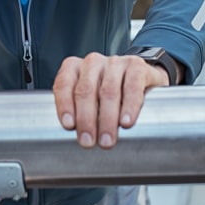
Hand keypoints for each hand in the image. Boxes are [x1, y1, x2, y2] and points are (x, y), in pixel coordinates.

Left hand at [52, 52, 170, 149]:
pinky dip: (129, 106)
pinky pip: (132, 87)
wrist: (141, 79)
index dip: (65, 105)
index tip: (69, 126)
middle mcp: (92, 62)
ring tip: (107, 139)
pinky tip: (126, 121)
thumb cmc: (108, 94)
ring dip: (107, 119)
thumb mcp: (89, 100)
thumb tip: (75, 141)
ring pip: (108, 91)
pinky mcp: (136, 66)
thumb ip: (78, 113)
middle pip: (86, 90)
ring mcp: (115, 62)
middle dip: (86, 119)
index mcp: (74, 68)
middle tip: (88, 141)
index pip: (64, 84)